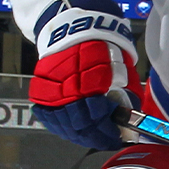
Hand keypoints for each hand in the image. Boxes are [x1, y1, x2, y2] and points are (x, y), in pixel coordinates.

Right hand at [28, 0, 139, 149]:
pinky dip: (62, 127)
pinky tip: (75, 129)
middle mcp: (66, 87)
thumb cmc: (104, 48)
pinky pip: (49, 118)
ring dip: (80, 135)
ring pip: (64, 125)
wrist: (75, 28)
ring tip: (94, 137)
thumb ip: (125, 97)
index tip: (119, 136)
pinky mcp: (40, 91)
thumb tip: (128, 123)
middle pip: (80, 125)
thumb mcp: (123, 70)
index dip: (109, 132)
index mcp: (89, 81)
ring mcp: (50, 90)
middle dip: (97, 137)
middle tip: (109, 140)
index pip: (97, 118)